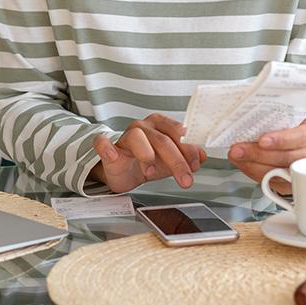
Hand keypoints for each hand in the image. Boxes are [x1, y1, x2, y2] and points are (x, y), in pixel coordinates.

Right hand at [89, 114, 207, 193]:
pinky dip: (106, 147)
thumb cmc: (148, 161)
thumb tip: (203, 155)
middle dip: (176, 161)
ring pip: (136, 137)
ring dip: (146, 155)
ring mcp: (124, 136)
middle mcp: (143, 127)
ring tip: (151, 174)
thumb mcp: (171, 161)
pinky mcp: (108, 148)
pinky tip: (113, 155)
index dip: (188, 148)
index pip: (177, 132)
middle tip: (185, 179)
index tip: (196, 164)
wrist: (123, 171)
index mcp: (160, 125)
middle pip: (161, 139)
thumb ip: (187, 156)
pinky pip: (103, 143)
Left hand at [228, 119, 305, 193]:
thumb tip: (245, 124)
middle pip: (287, 158)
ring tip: (238, 157)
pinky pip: (274, 183)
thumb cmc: (290, 129)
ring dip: (253, 165)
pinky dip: (255, 173)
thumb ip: (272, 121)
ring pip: (279, 173)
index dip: (281, 140)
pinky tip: (245, 165)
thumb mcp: (287, 120)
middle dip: (258, 154)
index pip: (300, 136)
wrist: (297, 143)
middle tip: (238, 150)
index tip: (262, 141)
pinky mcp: (295, 185)